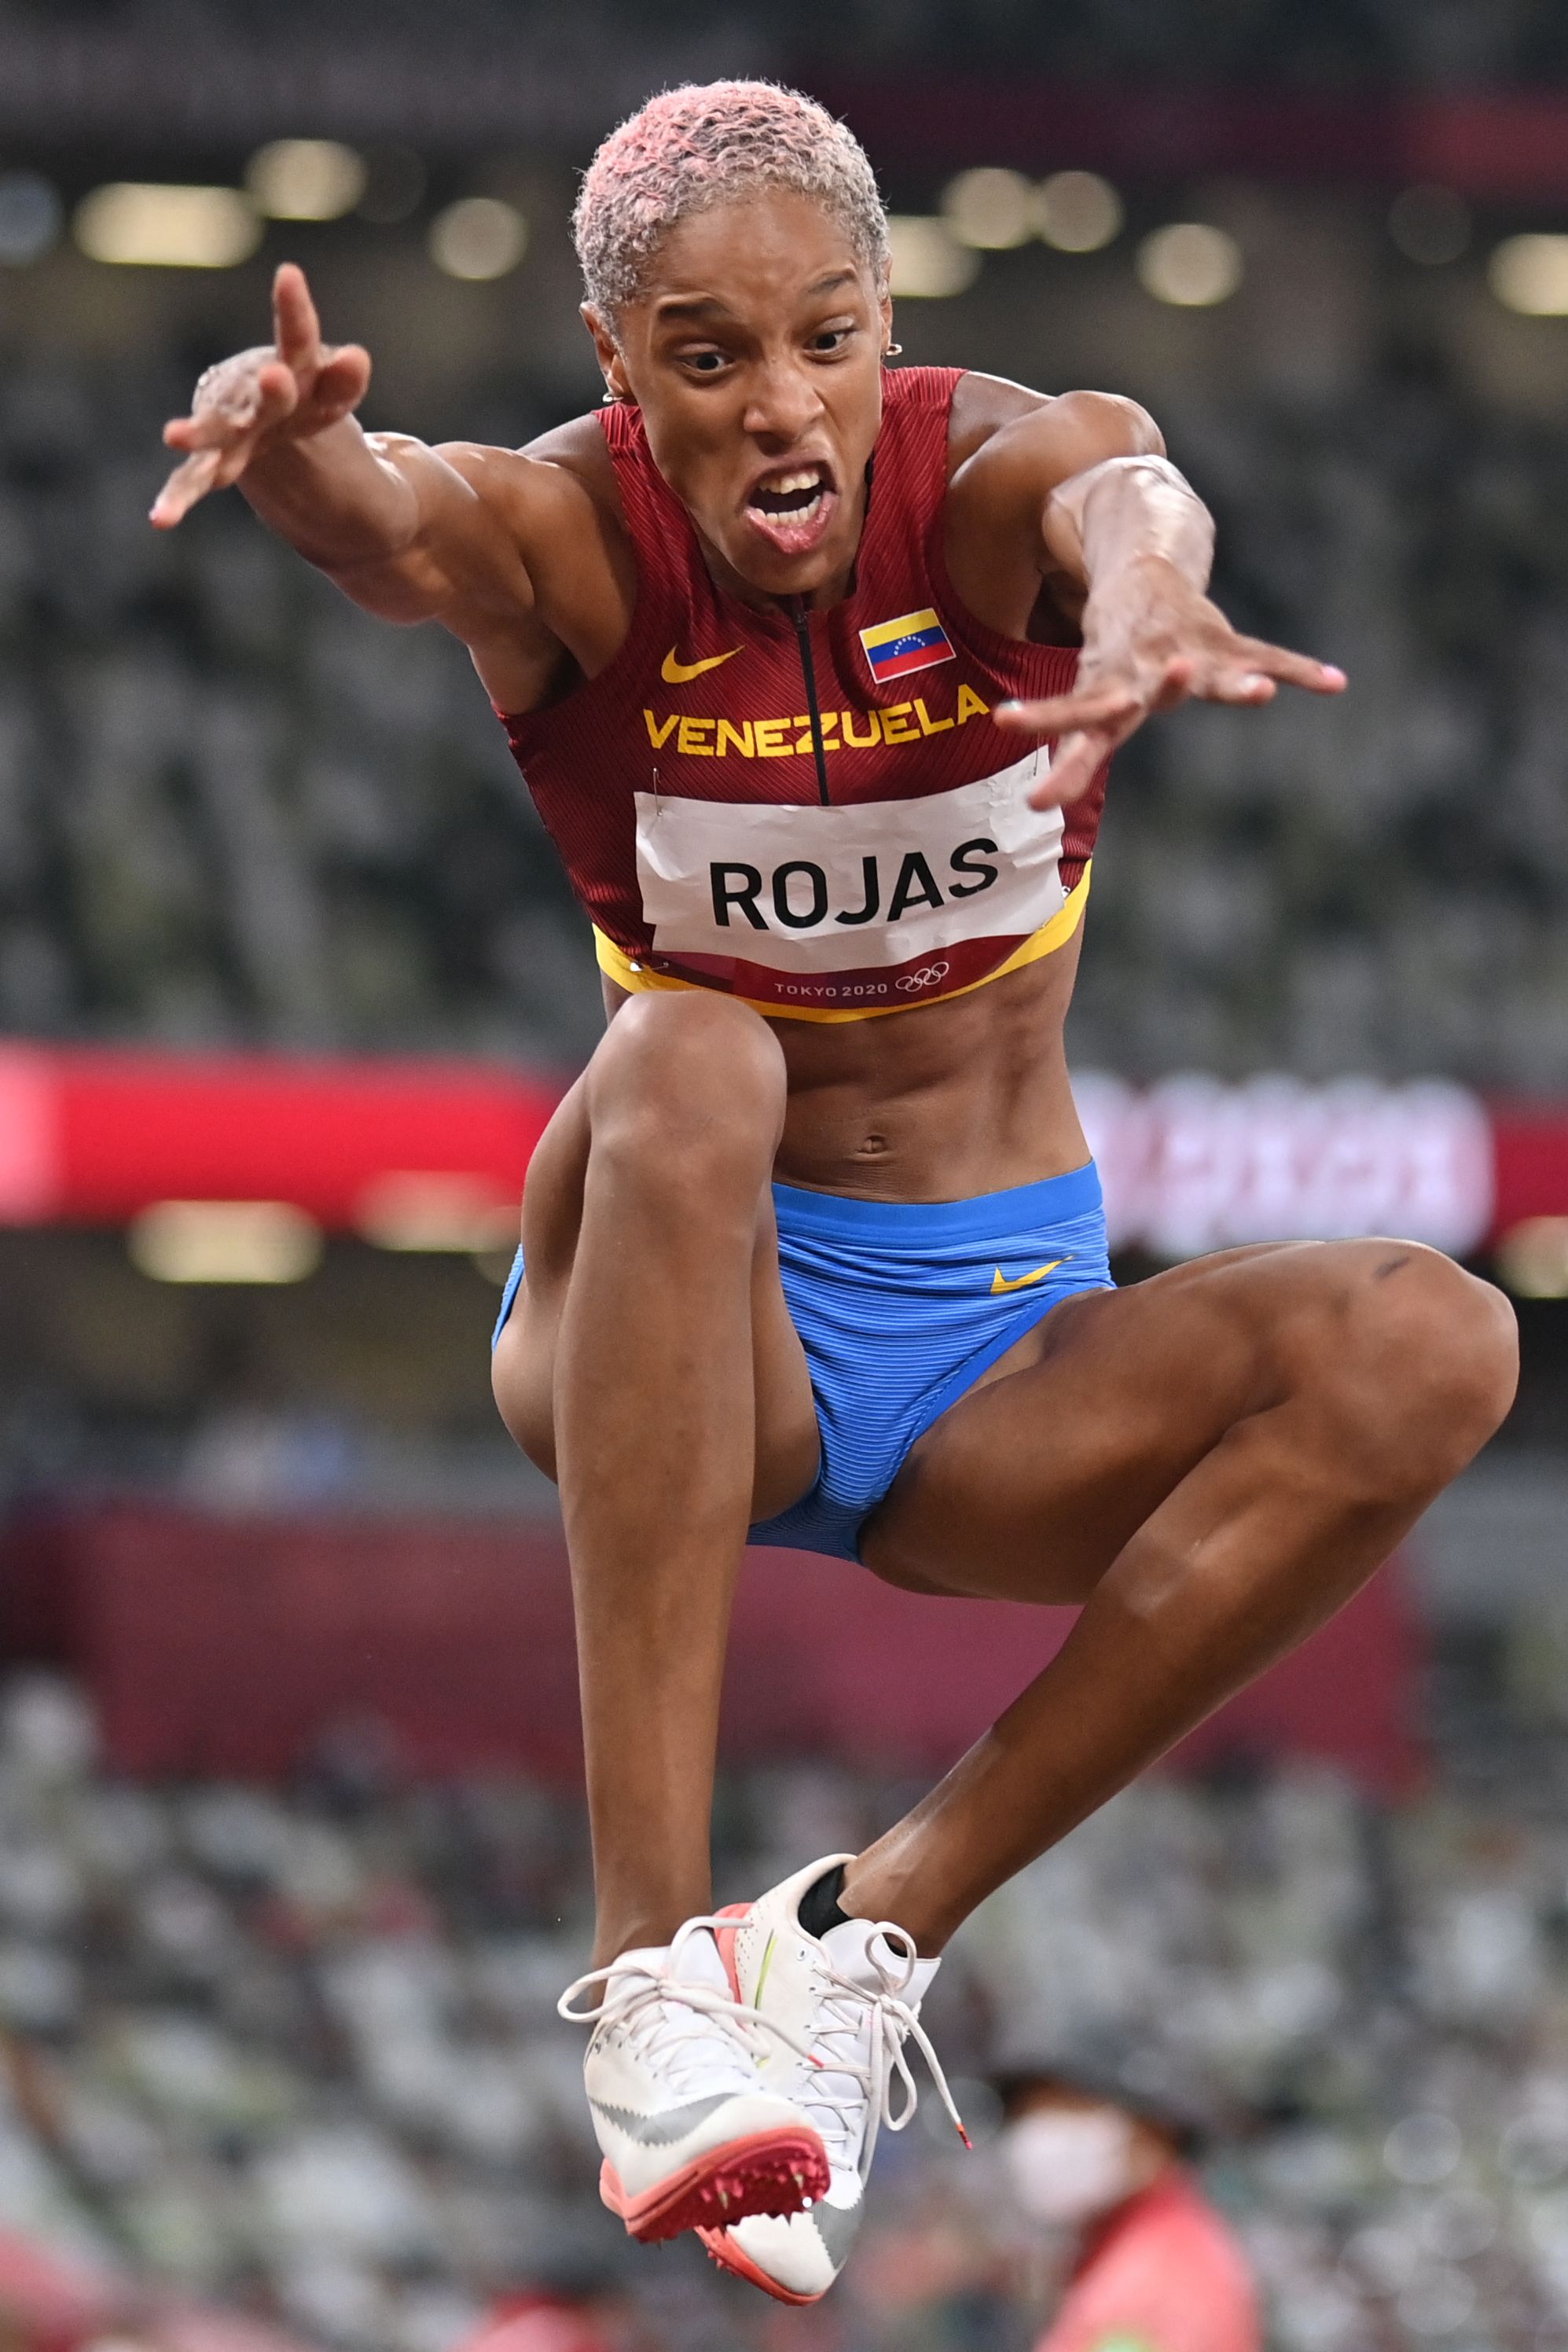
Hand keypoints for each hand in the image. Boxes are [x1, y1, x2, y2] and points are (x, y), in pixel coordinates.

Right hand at [150, 263, 371, 528]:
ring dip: (199, 433)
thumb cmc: (306, 390)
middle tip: (273, 377)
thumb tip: (357, 358)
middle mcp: (257, 392)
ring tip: (173, 436)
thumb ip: (344, 378)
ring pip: (216, 431)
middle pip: (265, 392)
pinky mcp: (215, 456)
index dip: (295, 308)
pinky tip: (162, 520)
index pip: (299, 334)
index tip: (289, 276)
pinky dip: (180, 497)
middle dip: (269, 388)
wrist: (263, 404)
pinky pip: (195, 478)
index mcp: (293, 365)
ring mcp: (232, 424)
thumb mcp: (333, 389)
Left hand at [995, 556, 1345, 809]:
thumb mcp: (1092, 699)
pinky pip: (1267, 655)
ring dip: (1236, 684)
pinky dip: (1299, 670)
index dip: (1046, 723)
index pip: (1076, 716)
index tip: (1012, 727)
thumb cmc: (1113, 659)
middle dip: (1156, 694)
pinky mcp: (1223, 641)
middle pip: (1151, 691)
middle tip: (1160, 688)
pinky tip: (1334, 683)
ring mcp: (1189, 652)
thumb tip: (1041, 806)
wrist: (1142, 575)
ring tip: (1262, 693)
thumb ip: (1073, 758)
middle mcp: (1147, 671)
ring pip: (1214, 672)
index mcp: (1110, 690)